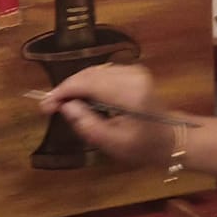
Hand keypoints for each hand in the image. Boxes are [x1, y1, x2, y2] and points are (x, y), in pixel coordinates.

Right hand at [43, 62, 171, 166]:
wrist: (171, 138)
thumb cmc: (142, 146)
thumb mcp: (112, 143)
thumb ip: (87, 123)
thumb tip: (65, 106)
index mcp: (128, 94)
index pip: (88, 84)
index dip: (63, 92)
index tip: (45, 105)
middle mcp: (132, 75)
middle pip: (89, 74)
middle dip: (67, 88)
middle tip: (49, 105)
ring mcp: (134, 70)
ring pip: (94, 72)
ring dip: (76, 85)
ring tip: (62, 103)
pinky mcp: (133, 71)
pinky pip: (102, 73)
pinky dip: (88, 83)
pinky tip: (80, 97)